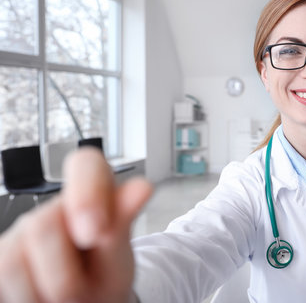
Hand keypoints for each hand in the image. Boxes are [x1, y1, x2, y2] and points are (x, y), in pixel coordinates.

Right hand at [0, 148, 151, 302]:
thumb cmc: (104, 276)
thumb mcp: (119, 256)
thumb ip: (124, 222)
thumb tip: (143, 186)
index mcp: (92, 194)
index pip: (85, 164)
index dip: (85, 192)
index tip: (94, 234)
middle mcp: (52, 207)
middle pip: (42, 225)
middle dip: (65, 275)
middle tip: (83, 290)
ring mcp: (20, 233)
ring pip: (12, 263)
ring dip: (45, 294)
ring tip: (65, 297)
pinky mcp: (1, 258)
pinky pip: (1, 282)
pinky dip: (27, 301)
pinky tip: (42, 298)